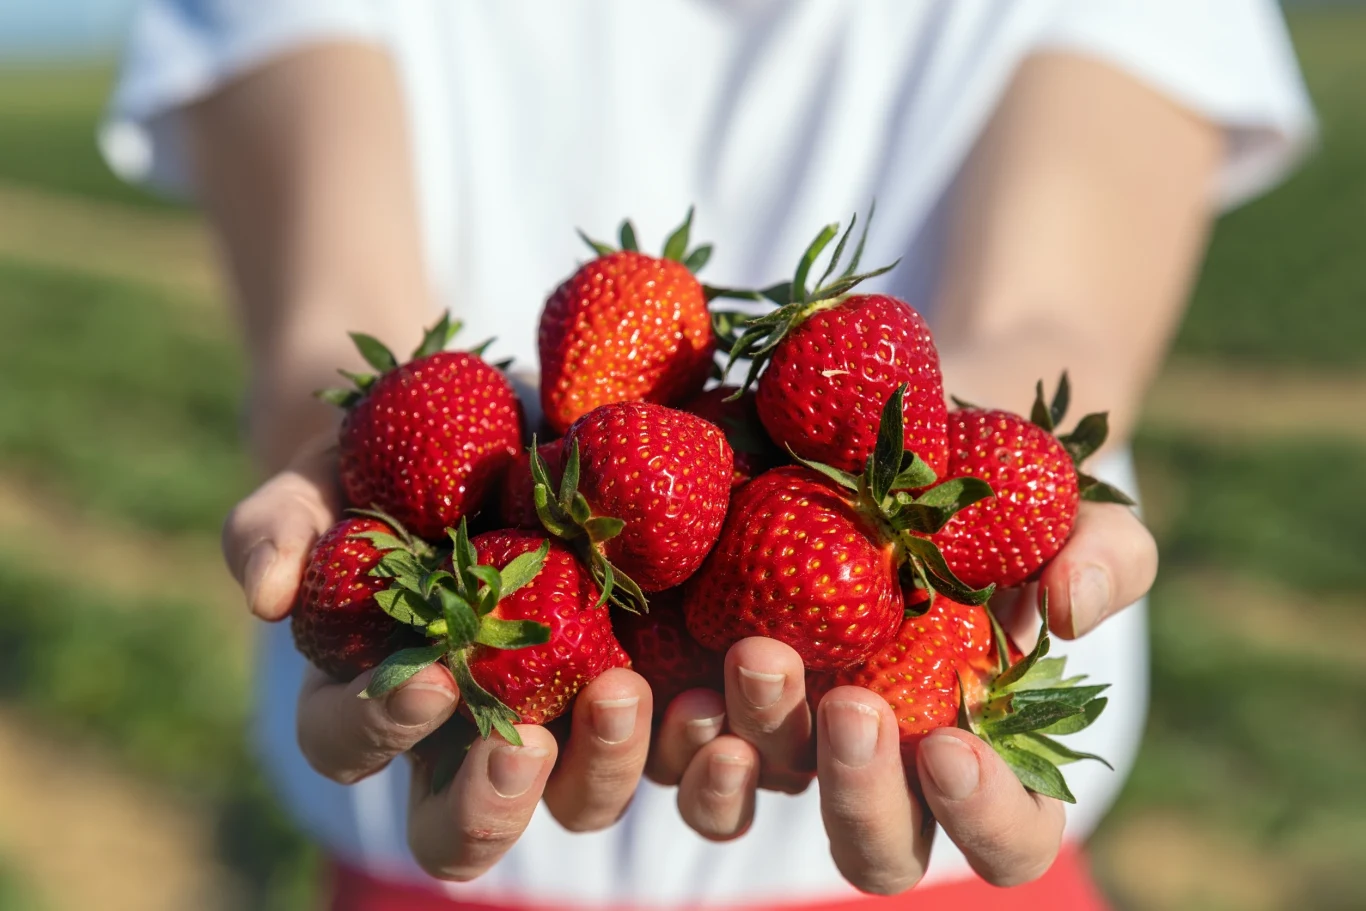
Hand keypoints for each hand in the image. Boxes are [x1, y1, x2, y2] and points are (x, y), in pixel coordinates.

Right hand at [222, 443, 655, 880]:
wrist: (491, 428)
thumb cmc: (384, 462)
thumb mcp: (319, 476)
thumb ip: (275, 528)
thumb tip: (262, 598)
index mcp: (372, 695)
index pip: (348, 747)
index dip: (379, 729)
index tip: (431, 679)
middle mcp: (464, 733)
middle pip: (462, 834)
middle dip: (488, 811)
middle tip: (524, 748)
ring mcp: (557, 716)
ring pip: (579, 803)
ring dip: (602, 768)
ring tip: (620, 691)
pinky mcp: (635, 685)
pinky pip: (667, 752)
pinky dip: (690, 748)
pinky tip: (705, 698)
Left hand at [649, 500, 1156, 892]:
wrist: (882, 432)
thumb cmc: (988, 485)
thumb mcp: (1059, 504)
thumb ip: (1104, 555)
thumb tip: (1072, 612)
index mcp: (982, 746)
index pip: (1010, 837)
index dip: (988, 818)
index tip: (952, 746)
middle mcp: (882, 764)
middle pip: (878, 853)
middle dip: (861, 798)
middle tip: (852, 706)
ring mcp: (790, 739)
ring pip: (764, 813)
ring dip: (757, 757)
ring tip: (756, 658)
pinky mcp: (717, 699)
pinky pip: (682, 766)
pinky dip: (679, 745)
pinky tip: (678, 683)